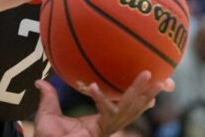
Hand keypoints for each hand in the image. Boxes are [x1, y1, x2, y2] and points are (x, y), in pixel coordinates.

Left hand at [34, 71, 173, 136]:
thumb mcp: (48, 116)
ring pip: (127, 110)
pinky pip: (103, 115)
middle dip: (149, 93)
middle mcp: (107, 127)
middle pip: (134, 108)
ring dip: (137, 92)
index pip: (124, 106)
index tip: (153, 82)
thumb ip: (49, 98)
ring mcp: (104, 131)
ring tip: (147, 74)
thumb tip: (40, 81)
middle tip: (164, 78)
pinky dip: (100, 100)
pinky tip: (95, 87)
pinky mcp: (97, 134)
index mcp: (101, 122)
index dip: (139, 96)